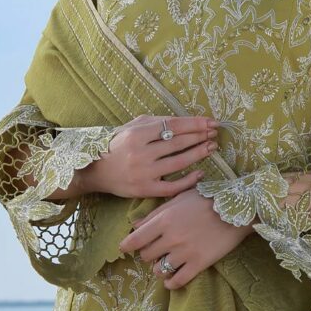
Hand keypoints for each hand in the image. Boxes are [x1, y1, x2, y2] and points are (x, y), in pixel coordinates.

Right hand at [81, 114, 219, 198]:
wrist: (95, 171)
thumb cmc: (116, 145)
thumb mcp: (131, 126)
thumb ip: (155, 122)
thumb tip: (185, 121)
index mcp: (137, 133)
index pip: (173, 125)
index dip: (195, 124)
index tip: (211, 122)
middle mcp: (140, 153)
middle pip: (178, 142)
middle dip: (200, 137)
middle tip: (214, 134)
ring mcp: (143, 172)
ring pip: (179, 162)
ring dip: (199, 154)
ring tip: (211, 148)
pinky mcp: (145, 189)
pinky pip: (172, 186)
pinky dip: (188, 180)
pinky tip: (200, 173)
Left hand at [118, 186, 253, 288]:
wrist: (237, 209)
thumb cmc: (206, 199)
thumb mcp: (178, 199)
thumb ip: (156, 213)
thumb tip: (136, 225)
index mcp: (164, 220)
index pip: (135, 240)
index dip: (126, 246)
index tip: (124, 248)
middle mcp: (171, 238)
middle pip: (146, 256)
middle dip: (148, 254)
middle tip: (156, 251)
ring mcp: (184, 252)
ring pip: (159, 270)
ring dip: (160, 268)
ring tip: (167, 263)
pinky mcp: (199, 264)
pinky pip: (177, 281)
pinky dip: (171, 283)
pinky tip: (172, 280)